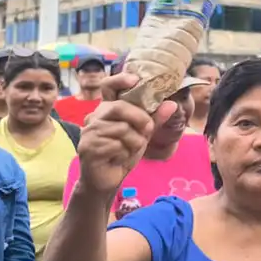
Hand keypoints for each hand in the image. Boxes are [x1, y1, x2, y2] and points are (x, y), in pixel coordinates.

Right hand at [77, 74, 176, 192]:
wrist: (108, 180)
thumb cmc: (123, 153)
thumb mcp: (142, 135)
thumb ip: (155, 119)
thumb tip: (171, 103)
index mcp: (108, 110)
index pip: (109, 87)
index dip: (120, 80)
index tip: (135, 80)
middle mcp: (95, 117)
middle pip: (119, 107)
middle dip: (139, 118)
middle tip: (147, 130)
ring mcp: (89, 132)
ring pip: (121, 129)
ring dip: (134, 142)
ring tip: (129, 150)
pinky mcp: (88, 147)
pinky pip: (115, 145)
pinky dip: (124, 153)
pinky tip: (118, 158)